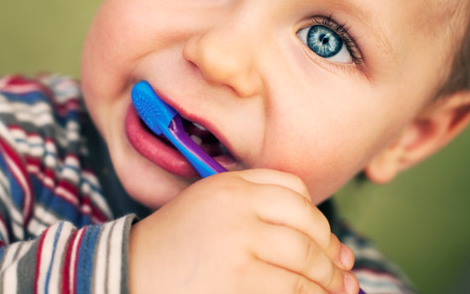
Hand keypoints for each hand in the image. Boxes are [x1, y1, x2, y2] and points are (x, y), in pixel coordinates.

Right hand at [128, 169, 358, 292]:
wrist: (127, 277)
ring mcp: (240, 245)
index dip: (317, 219)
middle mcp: (237, 208)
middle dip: (331, 255)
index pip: (295, 191)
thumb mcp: (208, 210)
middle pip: (309, 225)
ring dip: (329, 283)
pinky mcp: (241, 283)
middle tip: (342, 276)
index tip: (325, 243)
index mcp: (229, 186)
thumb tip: (332, 247)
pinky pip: (294, 290)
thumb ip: (257, 211)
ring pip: (309, 261)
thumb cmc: (173, 249)